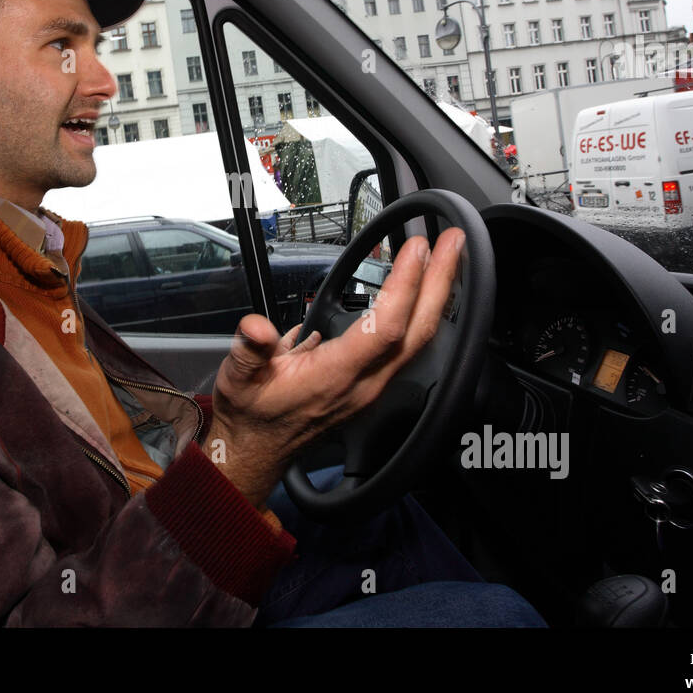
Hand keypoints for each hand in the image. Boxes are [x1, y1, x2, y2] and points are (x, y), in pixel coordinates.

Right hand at [206, 229, 463, 507]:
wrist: (258, 450)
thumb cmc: (252, 413)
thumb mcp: (238, 378)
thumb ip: (249, 349)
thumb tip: (258, 327)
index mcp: (336, 377)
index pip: (386, 327)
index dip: (406, 285)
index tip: (417, 248)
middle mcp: (364, 383)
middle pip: (418, 331)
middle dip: (441, 282)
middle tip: (454, 242)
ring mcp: (373, 386)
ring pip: (419, 340)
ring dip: (437, 296)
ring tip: (447, 259)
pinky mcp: (372, 385)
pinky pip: (408, 347)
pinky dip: (422, 313)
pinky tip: (424, 293)